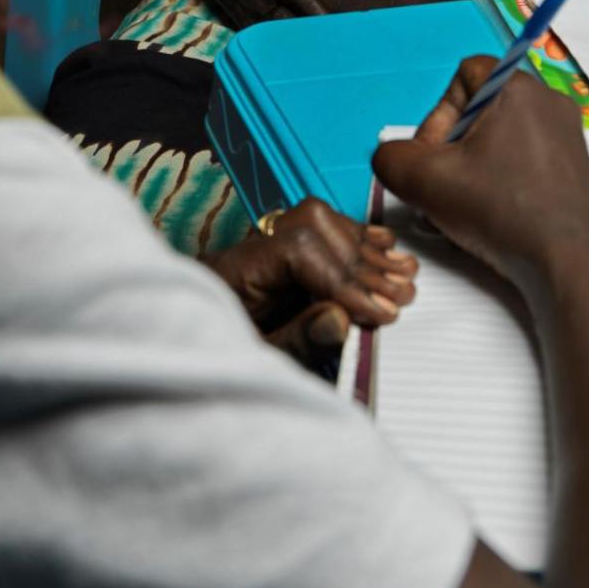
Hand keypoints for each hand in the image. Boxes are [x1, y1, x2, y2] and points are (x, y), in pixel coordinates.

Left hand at [205, 198, 417, 368]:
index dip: (342, 277)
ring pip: (318, 223)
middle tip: (401, 295)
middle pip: (312, 228)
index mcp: (232, 272)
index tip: (378, 310)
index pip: (297, 250)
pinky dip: (355, 240)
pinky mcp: (277, 257)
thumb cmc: (214, 364)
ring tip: (404, 274)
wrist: (184, 359)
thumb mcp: (253, 364)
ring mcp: (262, 248)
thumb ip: (295, 341)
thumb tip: (340, 318)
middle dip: (363, 264)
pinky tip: (386, 249)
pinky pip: (319, 233)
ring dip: (365, 247)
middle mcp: (247, 250)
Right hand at [372, 57, 588, 299]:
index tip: (436, 156)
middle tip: (446, 185)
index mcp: (518, 90)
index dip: (438, 114)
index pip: (465, 74)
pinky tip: (495, 220)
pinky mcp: (578, 171)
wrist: (571, 264)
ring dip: (475, 170)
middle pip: (483, 110)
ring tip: (467, 208)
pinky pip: (528, 163)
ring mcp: (569, 139)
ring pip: (503, 139)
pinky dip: (504, 184)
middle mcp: (550, 104)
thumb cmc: (506, 213)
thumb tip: (392, 158)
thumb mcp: (426, 183)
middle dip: (454, 148)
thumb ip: (392, 159)